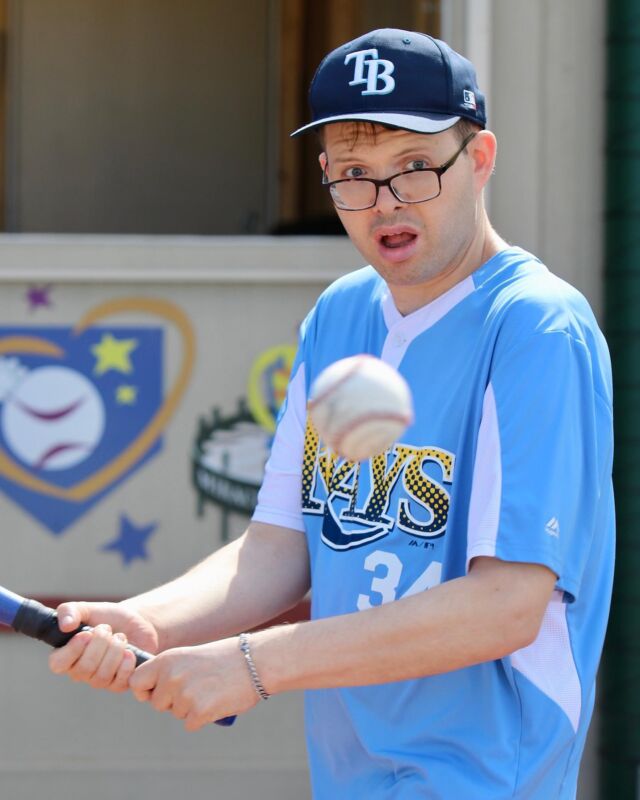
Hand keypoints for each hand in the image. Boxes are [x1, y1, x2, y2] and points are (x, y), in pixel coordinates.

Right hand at [48, 601, 158, 691]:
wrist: (134, 623)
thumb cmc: (106, 617)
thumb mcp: (87, 609)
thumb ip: (70, 611)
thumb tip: (65, 625)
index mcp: (66, 655)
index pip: (58, 664)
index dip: (72, 651)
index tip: (87, 634)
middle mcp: (80, 672)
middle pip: (84, 668)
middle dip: (100, 643)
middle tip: (107, 628)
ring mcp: (99, 680)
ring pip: (102, 675)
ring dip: (115, 650)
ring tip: (120, 637)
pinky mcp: (118, 684)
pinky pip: (119, 682)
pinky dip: (126, 664)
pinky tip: (129, 651)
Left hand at [129, 637, 258, 730]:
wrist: (255, 661)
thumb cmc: (223, 658)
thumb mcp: (189, 656)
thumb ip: (168, 671)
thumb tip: (149, 694)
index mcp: (167, 659)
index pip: (135, 682)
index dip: (144, 690)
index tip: (156, 690)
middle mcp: (171, 676)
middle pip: (156, 703)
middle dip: (172, 701)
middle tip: (196, 687)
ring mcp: (185, 694)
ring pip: (176, 714)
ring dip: (190, 708)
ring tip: (210, 690)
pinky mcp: (199, 711)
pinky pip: (191, 724)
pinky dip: (203, 718)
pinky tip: (217, 701)